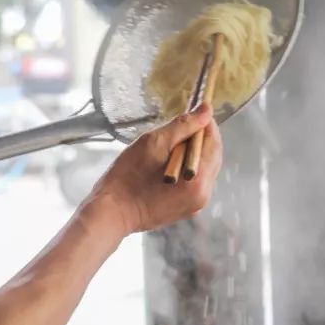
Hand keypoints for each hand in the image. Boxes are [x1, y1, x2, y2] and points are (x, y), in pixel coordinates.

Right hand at [86, 104, 222, 235]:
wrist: (110, 213)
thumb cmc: (127, 177)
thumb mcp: (154, 143)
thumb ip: (183, 126)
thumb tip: (206, 111)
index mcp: (198, 179)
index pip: (214, 143)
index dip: (205, 124)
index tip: (194, 111)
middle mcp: (202, 195)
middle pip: (211, 157)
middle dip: (199, 139)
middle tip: (180, 128)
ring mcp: (193, 205)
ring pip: (202, 169)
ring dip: (191, 154)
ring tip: (169, 148)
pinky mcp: (183, 210)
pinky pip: (193, 182)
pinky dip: (184, 169)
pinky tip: (166, 165)